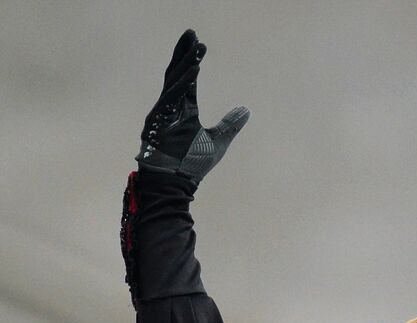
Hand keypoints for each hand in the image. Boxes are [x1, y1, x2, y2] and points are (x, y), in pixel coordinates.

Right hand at [135, 29, 248, 183]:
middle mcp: (170, 108)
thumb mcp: (218, 142)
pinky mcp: (158, 120)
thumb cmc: (192, 165)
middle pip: (176, 74)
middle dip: (184, 53)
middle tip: (191, 33)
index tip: (199, 44)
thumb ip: (230, 125)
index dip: (192, 62)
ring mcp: (162, 113)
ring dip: (185, 62)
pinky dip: (184, 83)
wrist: (174, 184)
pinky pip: (172, 97)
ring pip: (173, 81)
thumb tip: (246, 110)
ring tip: (195, 45)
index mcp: (182, 110)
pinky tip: (194, 69)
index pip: (187, 81)